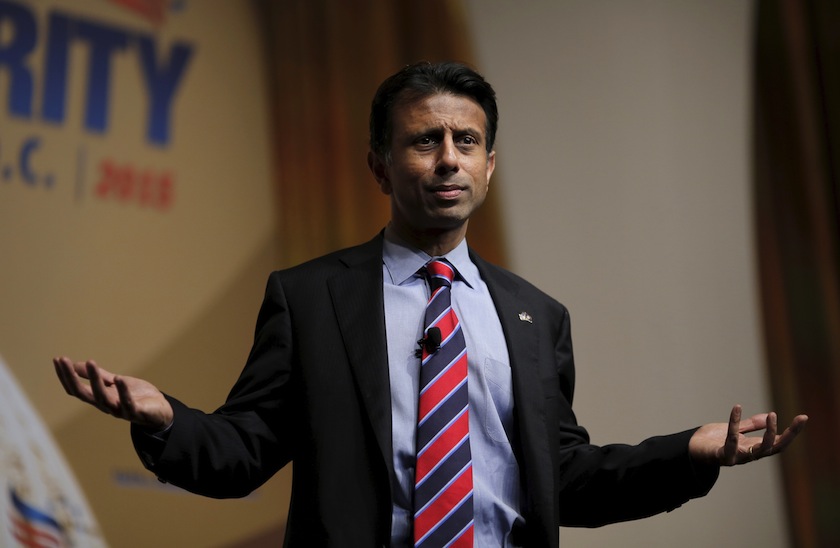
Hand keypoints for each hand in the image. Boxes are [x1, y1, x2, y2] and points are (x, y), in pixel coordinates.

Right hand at [53, 356, 173, 430]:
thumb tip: (78, 364)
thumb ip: (100, 375)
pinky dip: (123, 391)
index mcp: (99, 398)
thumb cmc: (137, 397)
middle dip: (71, 377)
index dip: (65, 375)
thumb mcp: (116, 383)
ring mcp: (120, 410)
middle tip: (63, 360)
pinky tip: (119, 378)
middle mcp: (106, 406)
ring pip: (102, 398)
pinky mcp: (136, 412)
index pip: (76, 389)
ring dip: (95, 380)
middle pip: (83, 393)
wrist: (160, 411)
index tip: (57, 359)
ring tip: (91, 362)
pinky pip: (127, 403)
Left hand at [689, 404, 807, 465]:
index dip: (792, 432)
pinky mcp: (721, 455)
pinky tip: (737, 408)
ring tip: (772, 415)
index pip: (779, 443)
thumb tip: (768, 417)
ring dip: (768, 434)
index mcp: (753, 448)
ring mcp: (736, 457)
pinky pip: (731, 440)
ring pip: (759, 450)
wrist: (690, 449)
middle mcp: (748, 455)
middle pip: (774, 448)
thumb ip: (751, 426)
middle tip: (798, 418)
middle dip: (788, 435)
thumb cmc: (713, 440)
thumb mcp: (735, 430)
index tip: (803, 417)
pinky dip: (734, 423)